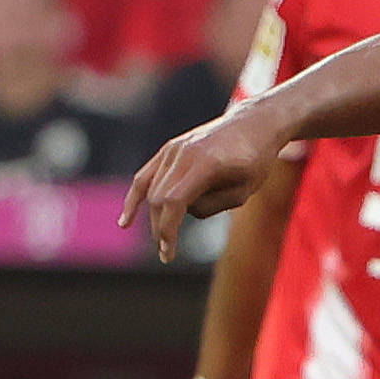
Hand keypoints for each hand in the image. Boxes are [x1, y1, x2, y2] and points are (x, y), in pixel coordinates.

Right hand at [122, 107, 290, 260]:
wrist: (253, 125)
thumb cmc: (254, 161)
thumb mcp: (243, 191)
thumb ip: (212, 205)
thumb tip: (184, 212)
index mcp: (204, 164)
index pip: (174, 202)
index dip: (167, 230)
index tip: (168, 253)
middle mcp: (183, 153)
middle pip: (159, 199)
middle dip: (161, 229)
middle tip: (167, 253)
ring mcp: (173, 149)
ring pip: (151, 190)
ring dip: (154, 218)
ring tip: (162, 243)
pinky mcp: (169, 149)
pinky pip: (145, 175)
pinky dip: (135, 198)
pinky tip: (124, 221)